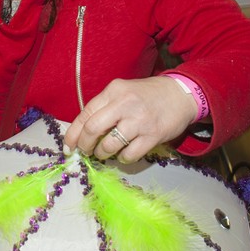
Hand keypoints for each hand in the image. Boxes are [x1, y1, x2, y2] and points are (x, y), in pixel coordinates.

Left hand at [61, 76, 196, 162]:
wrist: (181, 94)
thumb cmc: (147, 96)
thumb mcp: (123, 92)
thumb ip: (104, 108)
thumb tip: (82, 132)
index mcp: (113, 91)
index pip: (85, 113)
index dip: (73, 133)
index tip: (68, 146)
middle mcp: (124, 104)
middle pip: (92, 129)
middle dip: (84, 145)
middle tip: (86, 151)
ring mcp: (139, 120)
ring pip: (109, 145)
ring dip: (103, 153)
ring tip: (105, 152)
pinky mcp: (152, 136)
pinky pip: (129, 155)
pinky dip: (123, 159)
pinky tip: (124, 154)